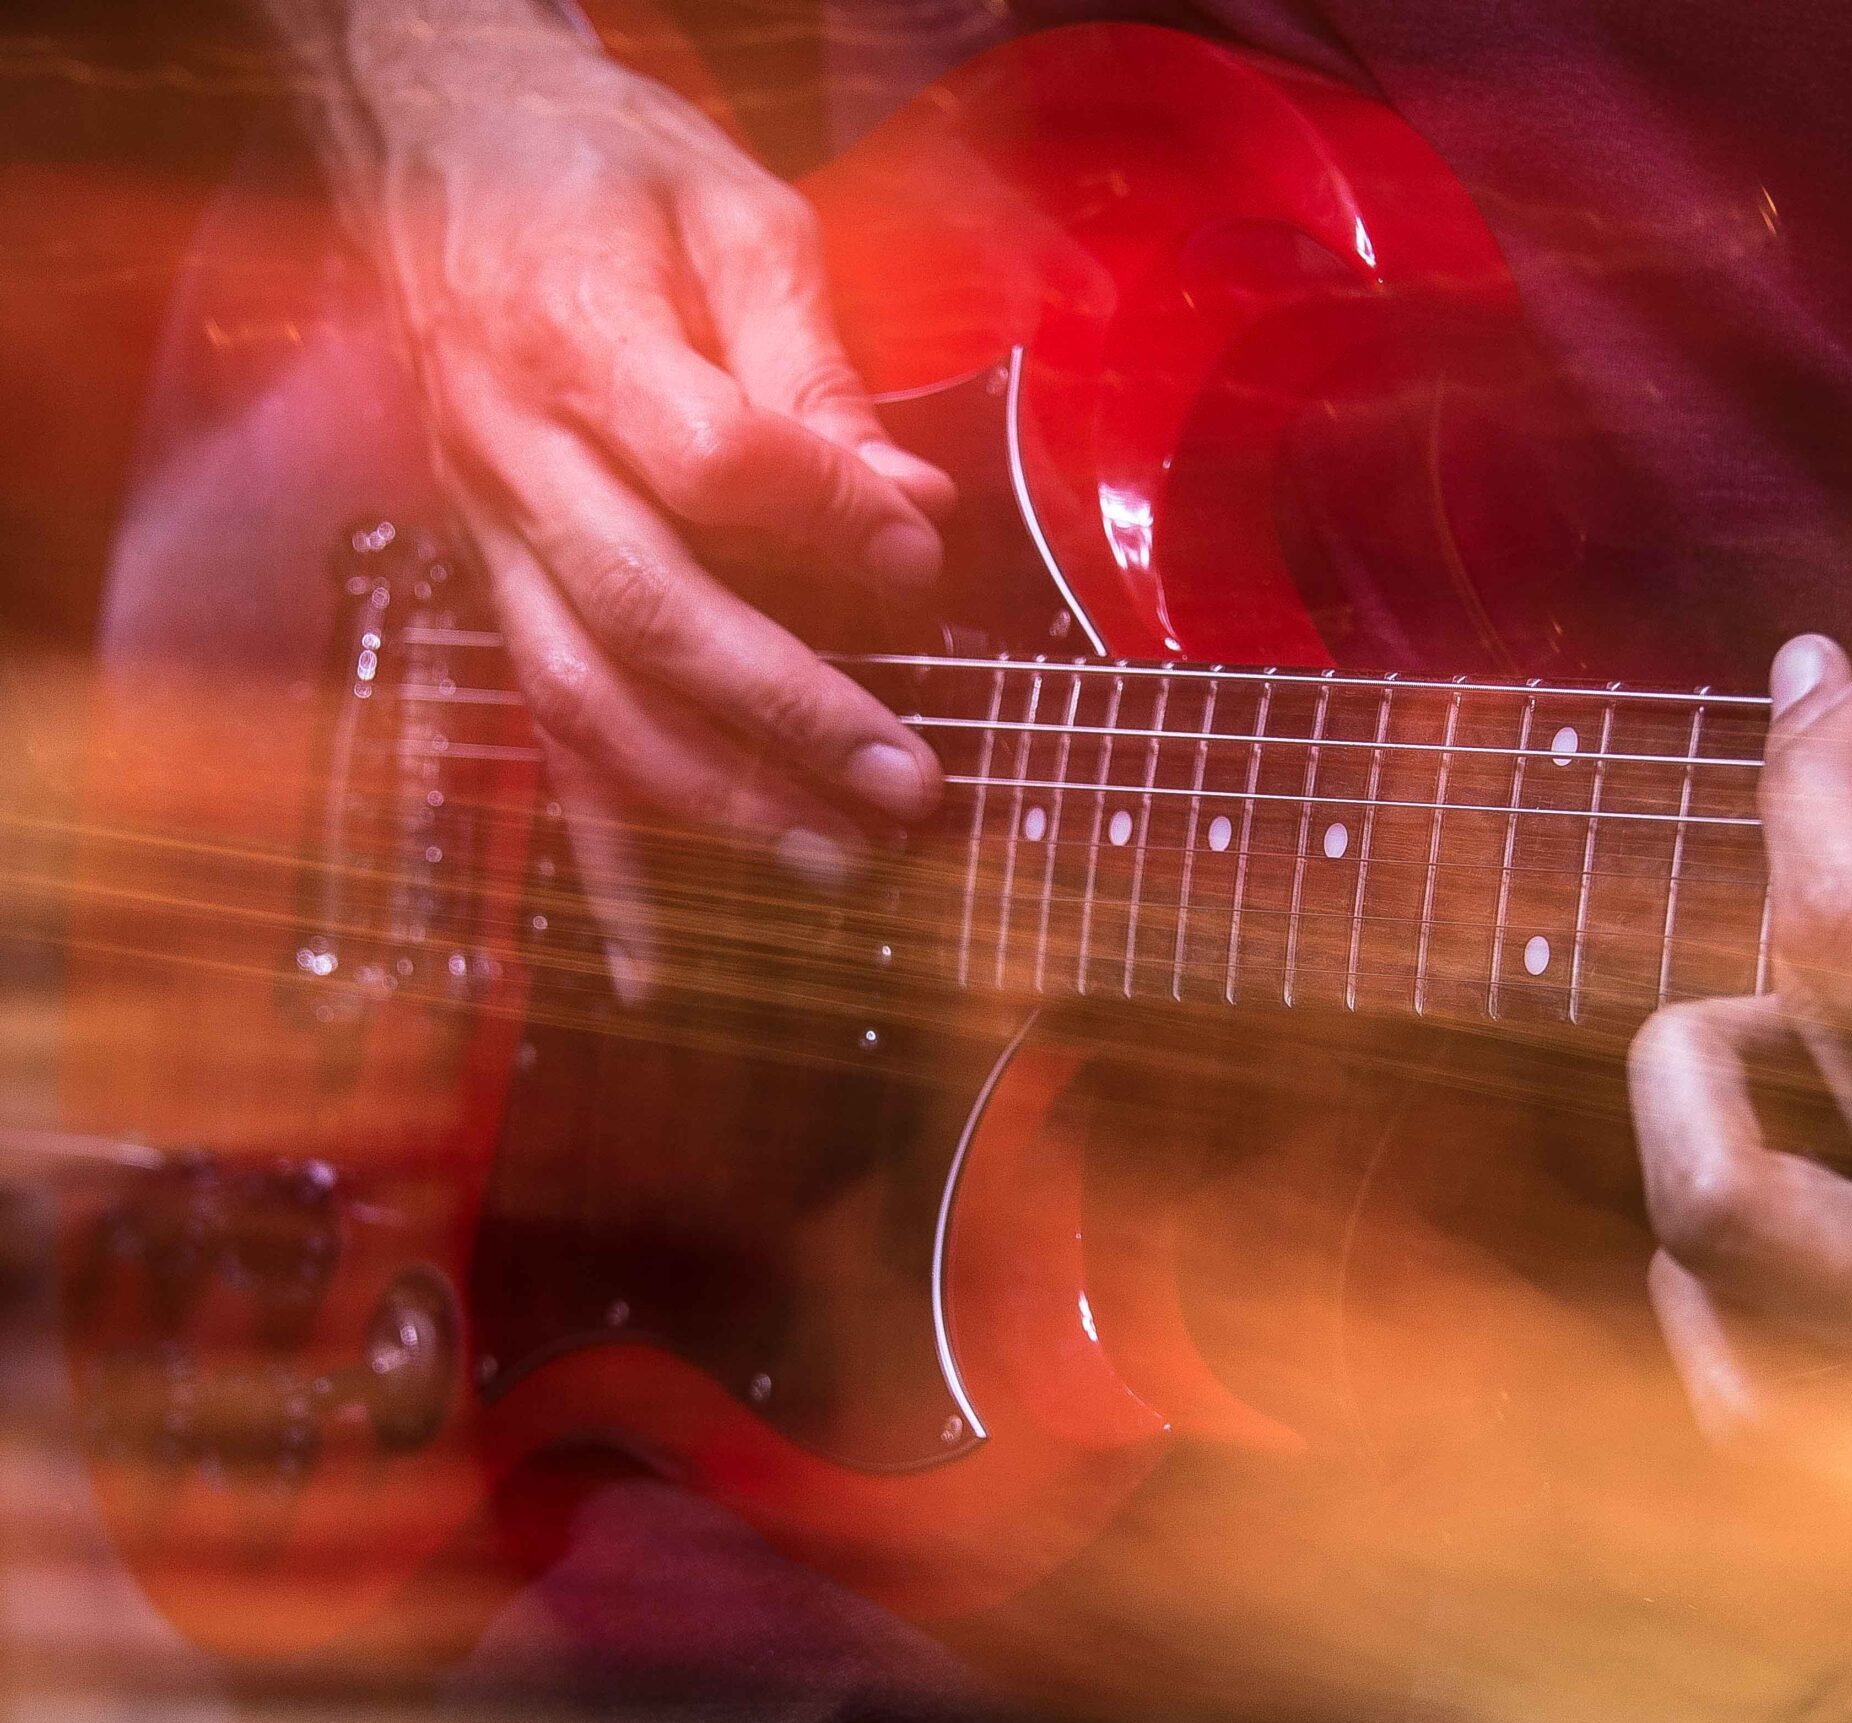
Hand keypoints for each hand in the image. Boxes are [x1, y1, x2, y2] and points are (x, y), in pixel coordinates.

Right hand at [338, 0, 948, 987]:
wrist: (432, 136)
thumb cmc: (599, 167)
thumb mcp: (729, 210)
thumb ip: (813, 365)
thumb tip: (903, 507)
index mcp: (575, 333)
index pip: (708, 458)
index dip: (824, 517)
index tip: (921, 557)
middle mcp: (513, 450)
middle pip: (646, 609)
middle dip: (784, 714)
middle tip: (905, 788)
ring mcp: (488, 531)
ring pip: (584, 697)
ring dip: (711, 802)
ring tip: (833, 864)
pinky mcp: (489, 584)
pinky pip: (541, 736)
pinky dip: (604, 858)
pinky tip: (658, 960)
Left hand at [1631, 470, 1851, 1417]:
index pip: (1847, 930)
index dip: (1814, 781)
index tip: (1842, 699)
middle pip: (1737, 1051)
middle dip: (1795, 907)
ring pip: (1690, 1212)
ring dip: (1730, 1089)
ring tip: (1847, 1047)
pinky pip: (1714, 1348)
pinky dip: (1724, 1246)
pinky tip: (1823, 1193)